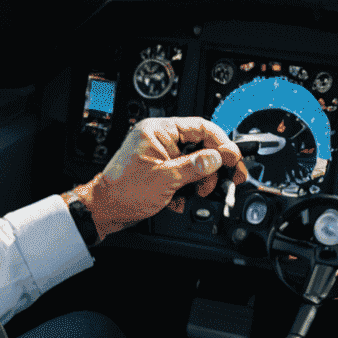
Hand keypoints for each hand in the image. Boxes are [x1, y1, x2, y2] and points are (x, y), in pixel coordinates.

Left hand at [68, 117, 246, 239]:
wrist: (104, 210)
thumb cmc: (124, 191)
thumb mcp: (166, 178)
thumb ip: (195, 166)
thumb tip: (217, 157)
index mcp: (159, 130)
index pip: (201, 127)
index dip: (221, 143)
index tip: (233, 158)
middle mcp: (160, 138)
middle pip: (200, 145)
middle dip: (211, 167)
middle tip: (224, 180)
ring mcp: (159, 154)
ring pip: (194, 162)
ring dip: (200, 180)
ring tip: (198, 193)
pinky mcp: (159, 169)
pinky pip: (183, 173)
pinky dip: (187, 187)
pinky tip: (180, 198)